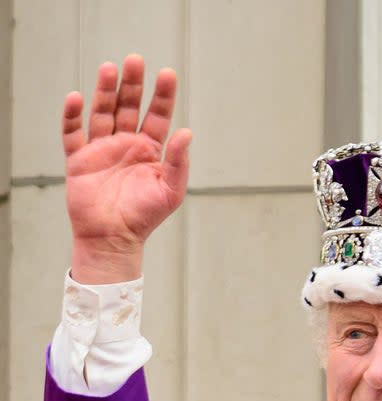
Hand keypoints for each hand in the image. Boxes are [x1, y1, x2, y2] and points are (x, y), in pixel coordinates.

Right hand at [62, 53, 190, 282]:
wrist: (114, 239)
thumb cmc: (146, 217)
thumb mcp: (170, 190)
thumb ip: (178, 161)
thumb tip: (187, 132)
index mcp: (150, 150)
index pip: (157, 115)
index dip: (162, 95)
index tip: (167, 73)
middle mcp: (126, 144)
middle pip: (128, 106)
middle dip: (132, 84)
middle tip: (135, 60)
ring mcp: (102, 149)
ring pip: (102, 113)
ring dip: (105, 91)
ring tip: (110, 68)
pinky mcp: (79, 159)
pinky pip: (73, 133)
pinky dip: (73, 116)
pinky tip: (77, 98)